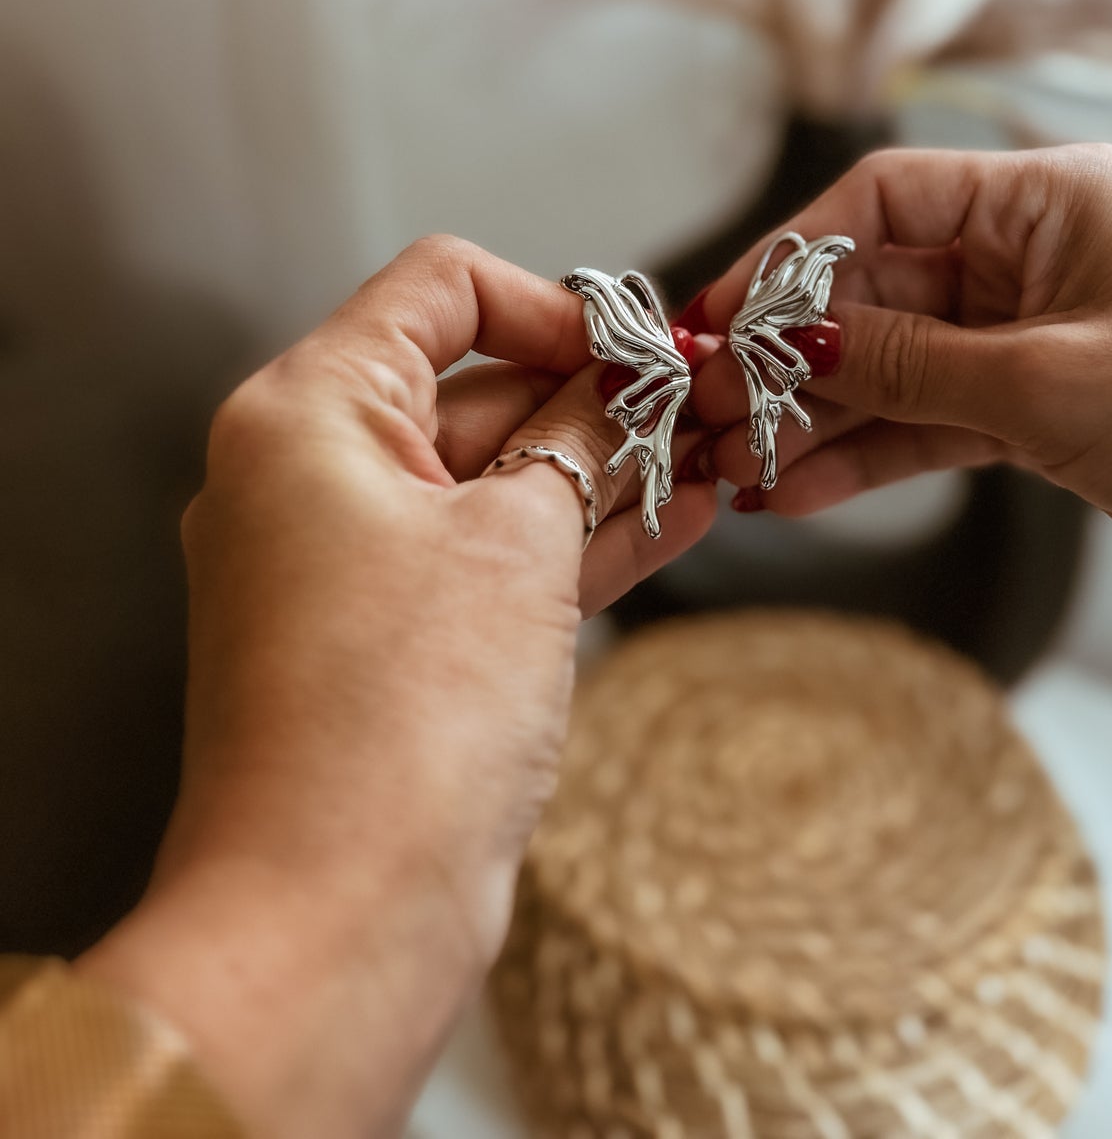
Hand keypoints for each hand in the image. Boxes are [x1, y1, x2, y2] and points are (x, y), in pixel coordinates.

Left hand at [80, 236, 716, 1138]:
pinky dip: (569, 539)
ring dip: (597, 469)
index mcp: (305, 415)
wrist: (337, 918)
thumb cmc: (399, 718)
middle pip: (468, 386)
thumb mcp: (518, 543)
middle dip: (590, 398)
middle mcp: (306, 478)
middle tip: (698, 407)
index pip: (437, 288)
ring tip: (710, 456)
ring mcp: (343, 565)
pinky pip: (485, 558)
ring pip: (487, 480)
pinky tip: (676, 518)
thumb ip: (580, 439)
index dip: (550, 305)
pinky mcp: (386, 642)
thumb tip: (625, 384)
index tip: (636, 347)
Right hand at [687, 146, 1111, 655]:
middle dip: (790, 354)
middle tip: (707, 412)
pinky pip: (938, 423)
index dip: (788, 258)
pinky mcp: (1057, 416)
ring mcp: (1047, 339)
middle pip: (880, 288)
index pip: (883, 200)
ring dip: (820, 417)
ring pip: (900, 366)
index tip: (713, 320)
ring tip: (734, 467)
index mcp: (1052, 199)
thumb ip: (905, 367)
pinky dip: (875, 457)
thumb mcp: (1048, 385)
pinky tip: (802, 492)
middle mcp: (1042, 256)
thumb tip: (782, 347)